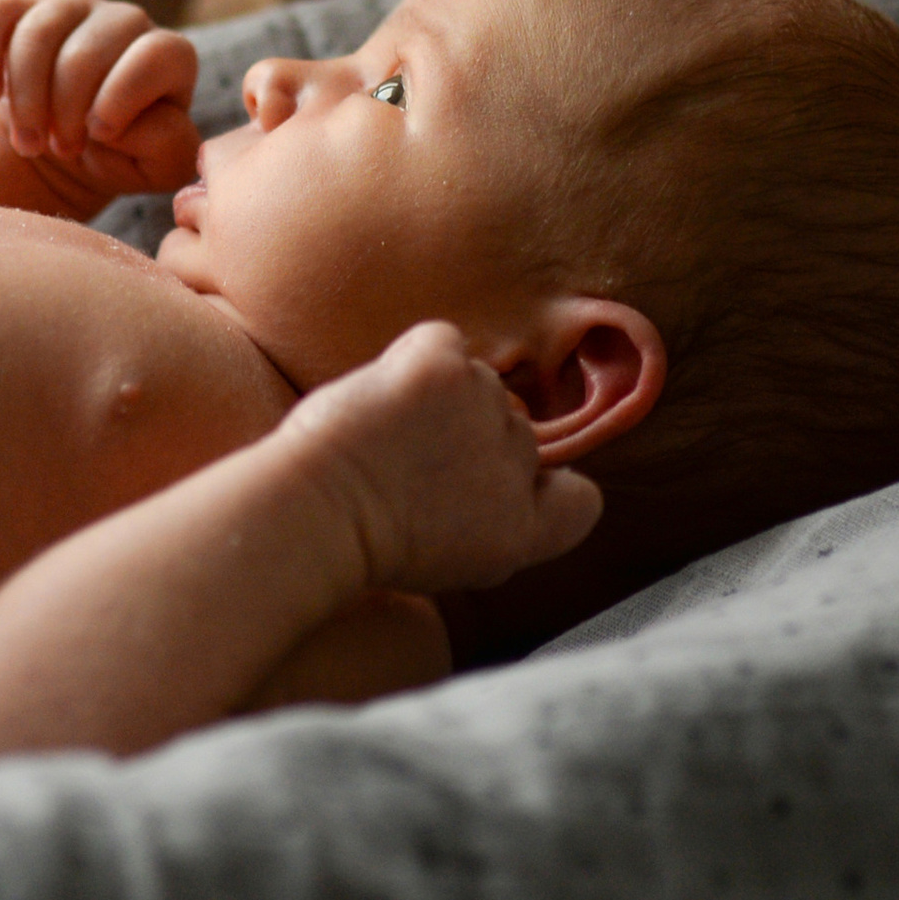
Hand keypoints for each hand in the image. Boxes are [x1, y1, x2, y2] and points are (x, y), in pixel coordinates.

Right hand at [0, 0, 199, 213]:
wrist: (57, 147)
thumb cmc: (116, 154)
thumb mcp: (156, 166)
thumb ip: (169, 147)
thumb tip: (137, 123)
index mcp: (167, 54)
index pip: (158, 53)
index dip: (126, 94)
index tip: (99, 134)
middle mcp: (123, 20)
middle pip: (88, 50)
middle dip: (66, 109)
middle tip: (59, 150)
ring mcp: (70, 8)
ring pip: (40, 32)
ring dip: (25, 96)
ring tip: (26, 141)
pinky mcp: (20, 8)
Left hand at [281, 322, 601, 597]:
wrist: (318, 513)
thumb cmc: (362, 536)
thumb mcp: (457, 558)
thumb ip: (494, 517)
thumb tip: (497, 475)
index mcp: (522, 532)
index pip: (580, 500)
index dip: (544, 486)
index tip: (496, 484)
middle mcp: (517, 469)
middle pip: (513, 428)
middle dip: (466, 434)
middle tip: (406, 460)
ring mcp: (485, 412)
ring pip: (476, 381)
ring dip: (437, 395)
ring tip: (385, 435)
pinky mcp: (445, 368)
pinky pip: (441, 341)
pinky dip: (412, 357)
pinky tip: (383, 395)